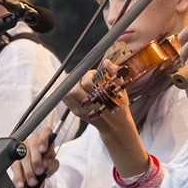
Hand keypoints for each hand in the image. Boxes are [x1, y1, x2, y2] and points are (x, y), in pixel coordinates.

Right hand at [11, 128, 59, 187]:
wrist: (37, 175)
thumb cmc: (45, 165)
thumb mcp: (52, 165)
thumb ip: (51, 162)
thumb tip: (45, 163)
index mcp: (45, 139)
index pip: (46, 132)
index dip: (44, 139)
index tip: (43, 150)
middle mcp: (33, 140)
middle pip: (33, 144)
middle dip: (36, 160)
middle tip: (39, 171)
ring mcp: (22, 147)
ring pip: (23, 156)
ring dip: (28, 171)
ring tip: (33, 181)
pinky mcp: (14, 158)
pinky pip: (15, 166)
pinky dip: (19, 176)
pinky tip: (22, 183)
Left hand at [63, 61, 148, 177]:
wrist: (115, 125)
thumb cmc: (119, 104)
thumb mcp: (121, 89)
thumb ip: (115, 73)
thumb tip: (106, 62)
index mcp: (103, 98)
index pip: (88, 82)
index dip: (89, 74)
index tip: (95, 74)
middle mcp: (91, 106)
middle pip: (75, 88)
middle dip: (79, 78)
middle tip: (86, 77)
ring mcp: (82, 110)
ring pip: (68, 93)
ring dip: (72, 84)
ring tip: (80, 81)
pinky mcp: (77, 113)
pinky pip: (66, 99)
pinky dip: (67, 90)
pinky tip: (75, 87)